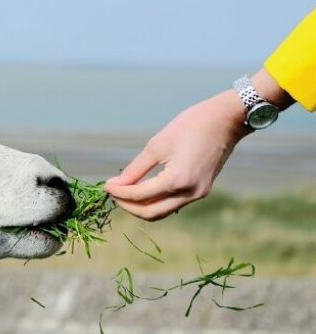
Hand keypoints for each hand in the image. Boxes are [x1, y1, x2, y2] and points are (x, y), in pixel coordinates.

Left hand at [105, 90, 250, 220]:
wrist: (227, 120)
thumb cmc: (191, 125)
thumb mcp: (158, 145)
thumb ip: (135, 169)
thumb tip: (116, 185)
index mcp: (178, 180)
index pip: (140, 196)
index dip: (119, 193)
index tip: (105, 185)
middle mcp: (190, 193)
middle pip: (150, 213)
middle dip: (127, 205)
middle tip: (113, 192)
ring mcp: (198, 194)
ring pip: (161, 212)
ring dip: (140, 206)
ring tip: (124, 192)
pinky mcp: (201, 191)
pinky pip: (172, 204)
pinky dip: (155, 201)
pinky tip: (142, 190)